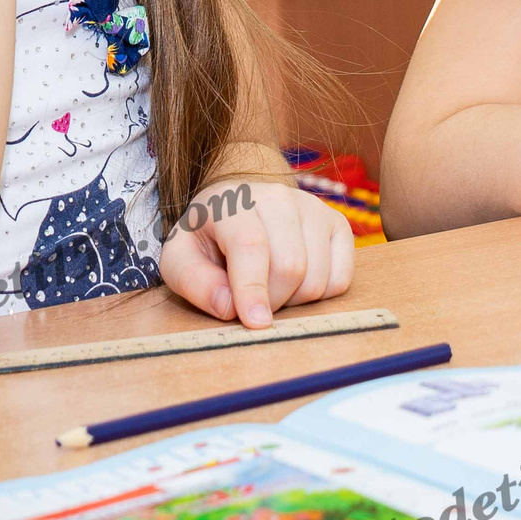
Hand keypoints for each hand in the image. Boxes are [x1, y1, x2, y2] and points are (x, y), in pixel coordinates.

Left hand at [159, 181, 353, 326]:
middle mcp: (278, 197)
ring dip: (293, 301)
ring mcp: (313, 208)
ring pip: (317, 277)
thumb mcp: (179, 258)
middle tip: (251, 303)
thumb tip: (230, 307)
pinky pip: (340, 279)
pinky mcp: (337, 224)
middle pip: (291, 266)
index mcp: (234, 202)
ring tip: (270, 288)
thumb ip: (194, 282)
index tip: (255, 322)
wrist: (238, 208)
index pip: (251, 246)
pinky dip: (319, 295)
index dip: (253, 288)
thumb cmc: (207, 238)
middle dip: (271, 301)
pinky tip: (296, 283)